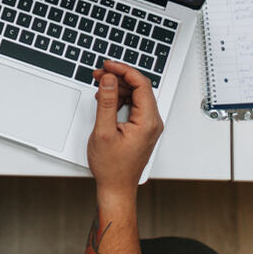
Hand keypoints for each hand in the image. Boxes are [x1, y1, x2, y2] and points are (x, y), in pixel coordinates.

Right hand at [86, 60, 163, 196]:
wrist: (116, 188)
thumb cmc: (112, 167)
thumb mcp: (103, 131)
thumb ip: (107, 102)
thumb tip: (109, 80)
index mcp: (148, 122)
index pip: (141, 84)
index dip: (124, 70)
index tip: (108, 65)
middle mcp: (153, 122)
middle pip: (140, 87)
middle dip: (119, 77)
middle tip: (99, 73)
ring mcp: (149, 125)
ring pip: (136, 95)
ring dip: (118, 87)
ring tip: (100, 86)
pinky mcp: (142, 128)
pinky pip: (134, 105)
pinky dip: (120, 98)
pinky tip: (106, 99)